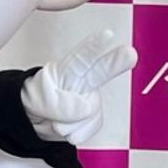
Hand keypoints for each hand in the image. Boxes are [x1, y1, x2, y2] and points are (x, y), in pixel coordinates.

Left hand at [20, 30, 134, 146]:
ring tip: (56, 119)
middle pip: (102, 70)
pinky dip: (76, 133)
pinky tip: (68, 127)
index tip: (107, 35)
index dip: (95, 46)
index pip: (82, 56)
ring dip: (69, 122)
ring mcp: (91, 100)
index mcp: (69, 69)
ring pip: (89, 113)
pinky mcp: (94, 118)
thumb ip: (60, 103)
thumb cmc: (38, 99)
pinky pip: (90, 128)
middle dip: (116, 61)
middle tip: (130, 53)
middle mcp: (85, 81)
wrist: (37, 121)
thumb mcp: (40, 99)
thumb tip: (85, 108)